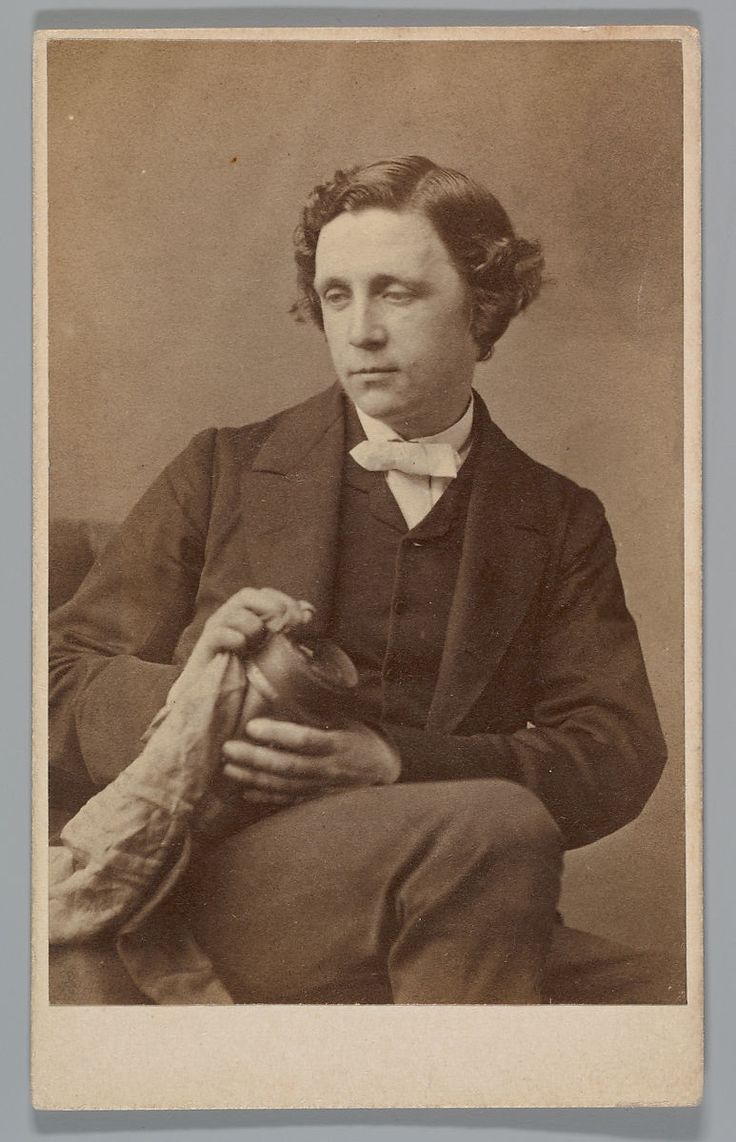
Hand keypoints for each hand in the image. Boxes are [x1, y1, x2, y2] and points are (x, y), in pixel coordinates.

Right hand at [183, 587, 313, 678]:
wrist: (220, 716)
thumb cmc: (250, 687)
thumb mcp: (279, 659)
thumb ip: (292, 634)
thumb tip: (309, 611)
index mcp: (249, 620)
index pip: (265, 595)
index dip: (286, 601)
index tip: (304, 619)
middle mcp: (231, 622)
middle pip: (248, 595)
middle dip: (272, 606)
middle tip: (287, 625)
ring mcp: (216, 635)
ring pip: (233, 612)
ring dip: (253, 624)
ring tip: (259, 643)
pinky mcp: (204, 652)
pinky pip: (218, 633)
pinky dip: (234, 637)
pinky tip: (243, 648)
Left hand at [221, 718, 400, 804]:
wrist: (381, 768)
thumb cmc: (359, 736)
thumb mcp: (346, 718)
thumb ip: (318, 711)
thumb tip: (284, 688)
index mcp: (339, 743)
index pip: (306, 740)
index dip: (278, 735)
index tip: (252, 726)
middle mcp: (330, 769)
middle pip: (289, 766)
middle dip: (255, 758)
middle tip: (228, 748)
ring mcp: (323, 788)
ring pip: (284, 785)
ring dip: (254, 777)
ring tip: (228, 768)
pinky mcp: (318, 800)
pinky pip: (289, 800)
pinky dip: (266, 797)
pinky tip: (245, 791)